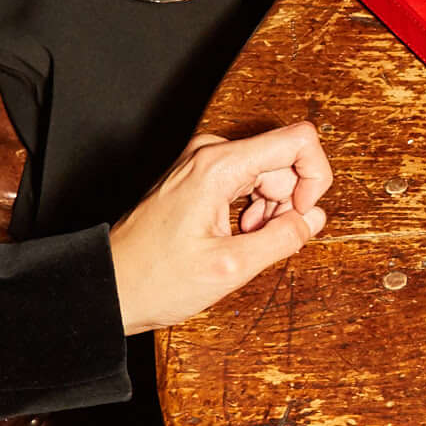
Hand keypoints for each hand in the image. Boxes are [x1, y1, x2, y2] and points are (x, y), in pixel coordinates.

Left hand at [108, 124, 331, 331]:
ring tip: (241, 242)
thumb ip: (283, 238)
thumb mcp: (230, 267)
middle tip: (260, 241)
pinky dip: (252, 208)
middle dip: (287, 203)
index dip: (315, 178)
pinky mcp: (198, 175)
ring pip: (268, 173)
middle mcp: (210, 153)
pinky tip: (233, 236)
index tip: (302, 215)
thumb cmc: (155, 278)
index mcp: (218, 165)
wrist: (110, 284)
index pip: (300, 140)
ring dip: (269, 210)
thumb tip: (315, 218)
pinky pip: (247, 180)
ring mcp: (202, 162)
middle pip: (284, 161)